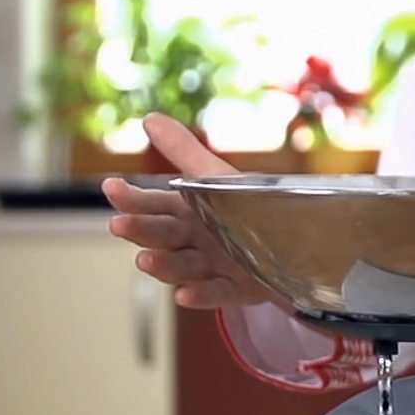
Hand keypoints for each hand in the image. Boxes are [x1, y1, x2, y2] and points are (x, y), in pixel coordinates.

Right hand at [104, 113, 279, 309]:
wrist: (304, 234)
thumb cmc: (252, 202)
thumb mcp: (215, 176)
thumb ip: (182, 150)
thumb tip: (149, 118)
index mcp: (189, 212)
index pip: (153, 205)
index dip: (132, 198)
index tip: (111, 186)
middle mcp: (198, 240)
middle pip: (164, 236)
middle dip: (140, 231)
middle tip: (118, 225)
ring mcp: (217, 266)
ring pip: (184, 267)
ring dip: (163, 265)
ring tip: (143, 260)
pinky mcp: (241, 288)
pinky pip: (219, 293)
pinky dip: (202, 295)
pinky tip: (184, 295)